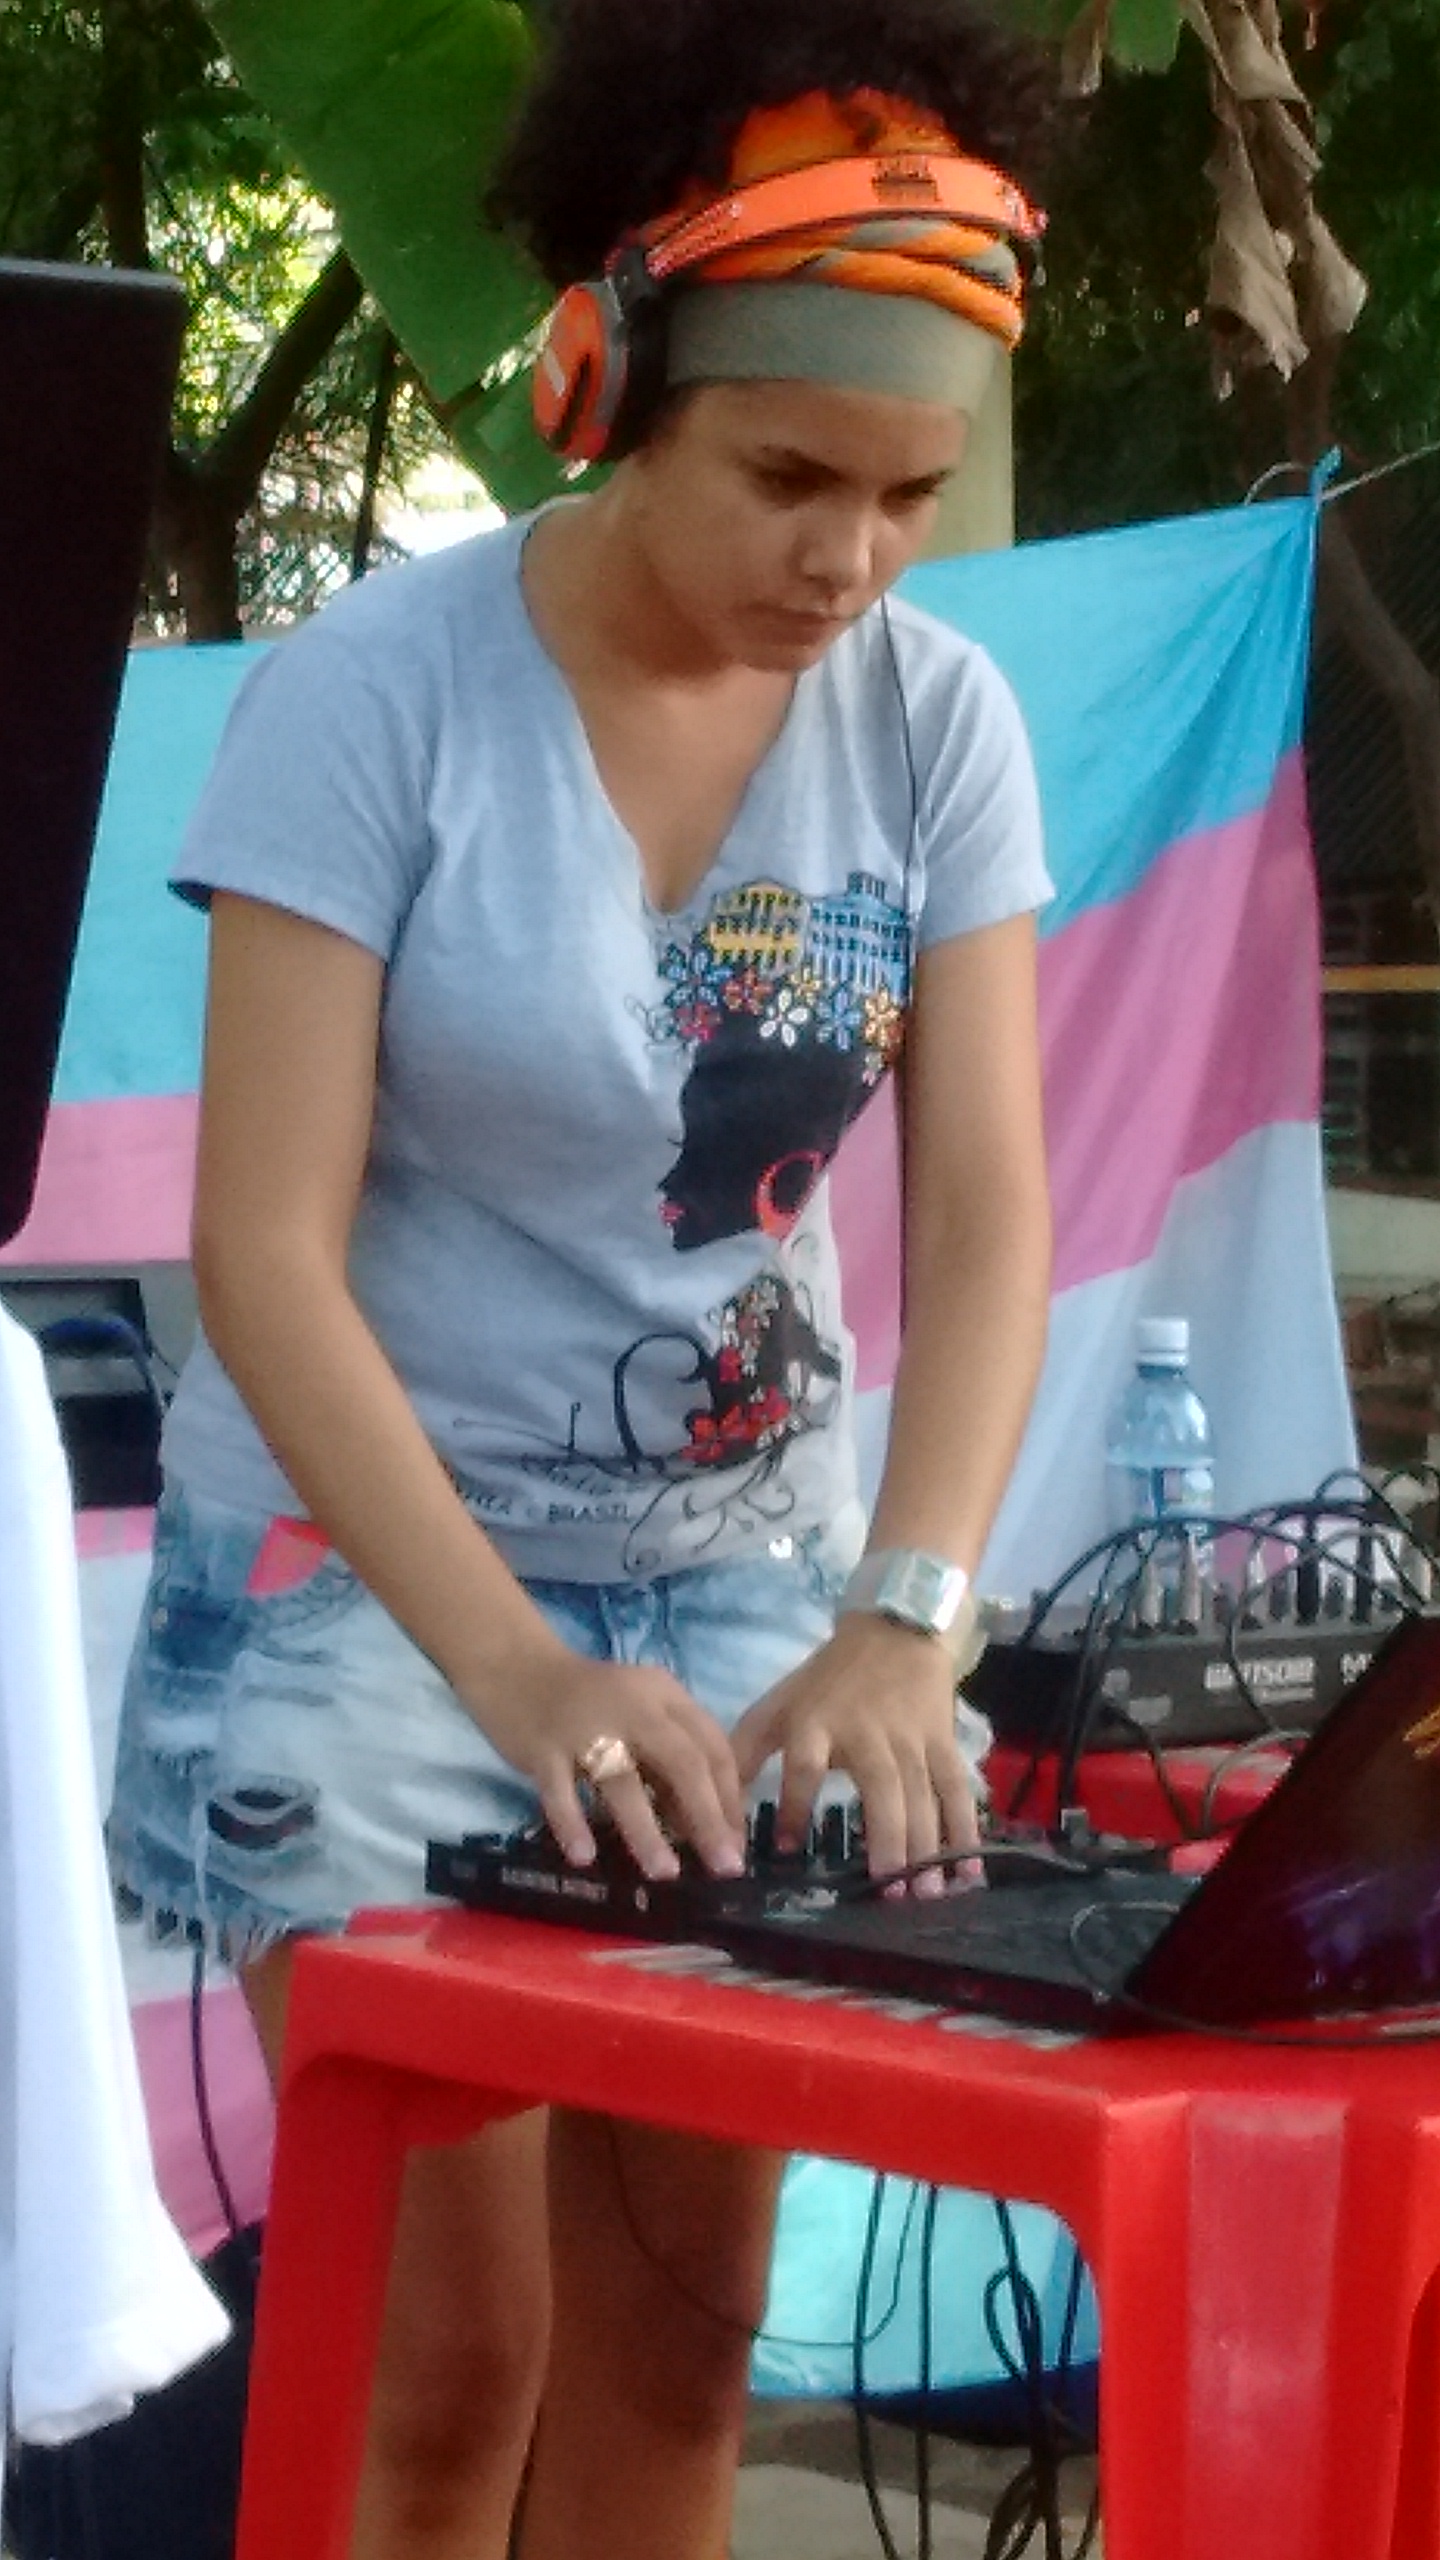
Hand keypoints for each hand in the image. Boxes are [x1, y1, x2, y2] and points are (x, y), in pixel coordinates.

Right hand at [485, 1648, 747, 1883]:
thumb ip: (669, 1764)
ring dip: (647, 1830)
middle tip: (724, 1867)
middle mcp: (632, 1706)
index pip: (712, 1747)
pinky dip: (572, 1822)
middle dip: (708, 1817)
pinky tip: (584, 1856)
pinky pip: (558, 1790)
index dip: (729, 1799)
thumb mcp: (641, 1719)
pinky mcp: (543, 1746)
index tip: (737, 1846)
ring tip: (665, 1873)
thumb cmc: (590, 1703)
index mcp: (665, 1696)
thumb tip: (700, 1828)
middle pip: (681, 1761)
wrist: (518, 1668)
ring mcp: (585, 1727)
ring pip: (622, 1781)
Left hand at [731, 1613, 979, 1895]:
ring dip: (926, 1845)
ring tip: (924, 1892)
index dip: (794, 1805)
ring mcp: (910, 1739)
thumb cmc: (829, 1680)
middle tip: (887, 1890)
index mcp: (817, 1723)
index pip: (804, 1766)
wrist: (896, 1632)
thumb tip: (712, 1803)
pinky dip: (965, 1829)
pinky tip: (969, 1872)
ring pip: (922, 1795)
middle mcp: (867, 1734)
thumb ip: (744, 1752)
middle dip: (886, 1839)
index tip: (786, 1850)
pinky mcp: (942, 1742)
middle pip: (880, 1787)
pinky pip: (956, 1788)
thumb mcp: (779, 1705)